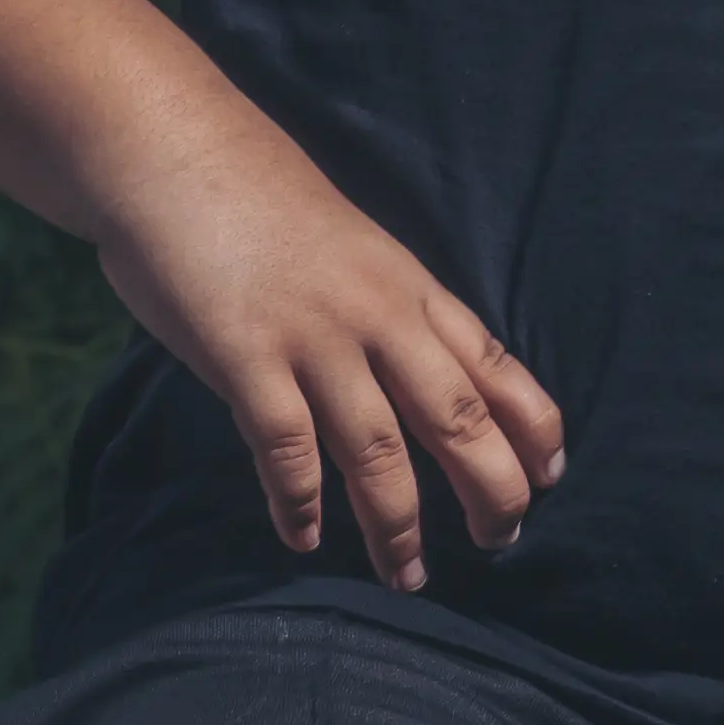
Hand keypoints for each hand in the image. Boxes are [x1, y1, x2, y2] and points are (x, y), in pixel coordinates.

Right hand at [91, 115, 562, 590]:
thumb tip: (427, 374)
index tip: (551, 478)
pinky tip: (304, 538)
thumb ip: (392, 309)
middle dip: (489, 491)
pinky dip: (300, 502)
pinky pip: (286, 449)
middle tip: (499, 543)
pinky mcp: (245, 356)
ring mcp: (312, 338)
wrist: (171, 149)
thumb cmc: (260, 203)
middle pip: (457, 419)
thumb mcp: (355, 248)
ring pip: (379, 451)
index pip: (497, 365)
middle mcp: (377, 316)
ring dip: (398, 525)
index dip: (533, 427)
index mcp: (411, 288)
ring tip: (406, 575)